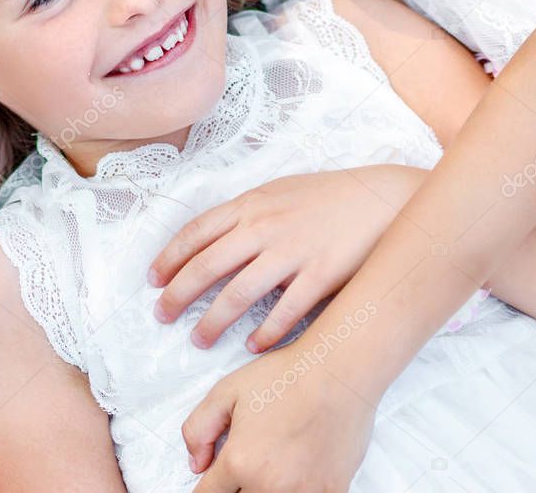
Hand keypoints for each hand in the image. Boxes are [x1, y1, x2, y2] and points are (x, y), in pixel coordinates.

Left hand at [148, 166, 420, 351]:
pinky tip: (253, 346)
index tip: (153, 280)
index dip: (170, 258)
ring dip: (213, 321)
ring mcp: (293, 252)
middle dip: (179, 295)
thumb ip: (248, 211)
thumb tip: (215, 235)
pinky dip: (264, 332)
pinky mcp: (320, 276)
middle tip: (162, 316)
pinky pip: (284, 312)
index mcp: (252, 203)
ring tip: (198, 339)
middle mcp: (265, 226)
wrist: (382, 199)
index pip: (197, 232)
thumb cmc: (329, 195)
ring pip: (238, 294)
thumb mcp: (281, 190)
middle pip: (208, 266)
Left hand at [184, 338, 375, 491]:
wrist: (339, 371)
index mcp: (240, 462)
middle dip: (237, 488)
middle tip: (249, 465)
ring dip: (265, 490)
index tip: (214, 482)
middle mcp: (269, 485)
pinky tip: (299, 471)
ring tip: (274, 465)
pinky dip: (299, 490)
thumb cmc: (290, 375)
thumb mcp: (228, 389)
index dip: (209, 488)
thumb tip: (196, 462)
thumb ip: (199, 428)